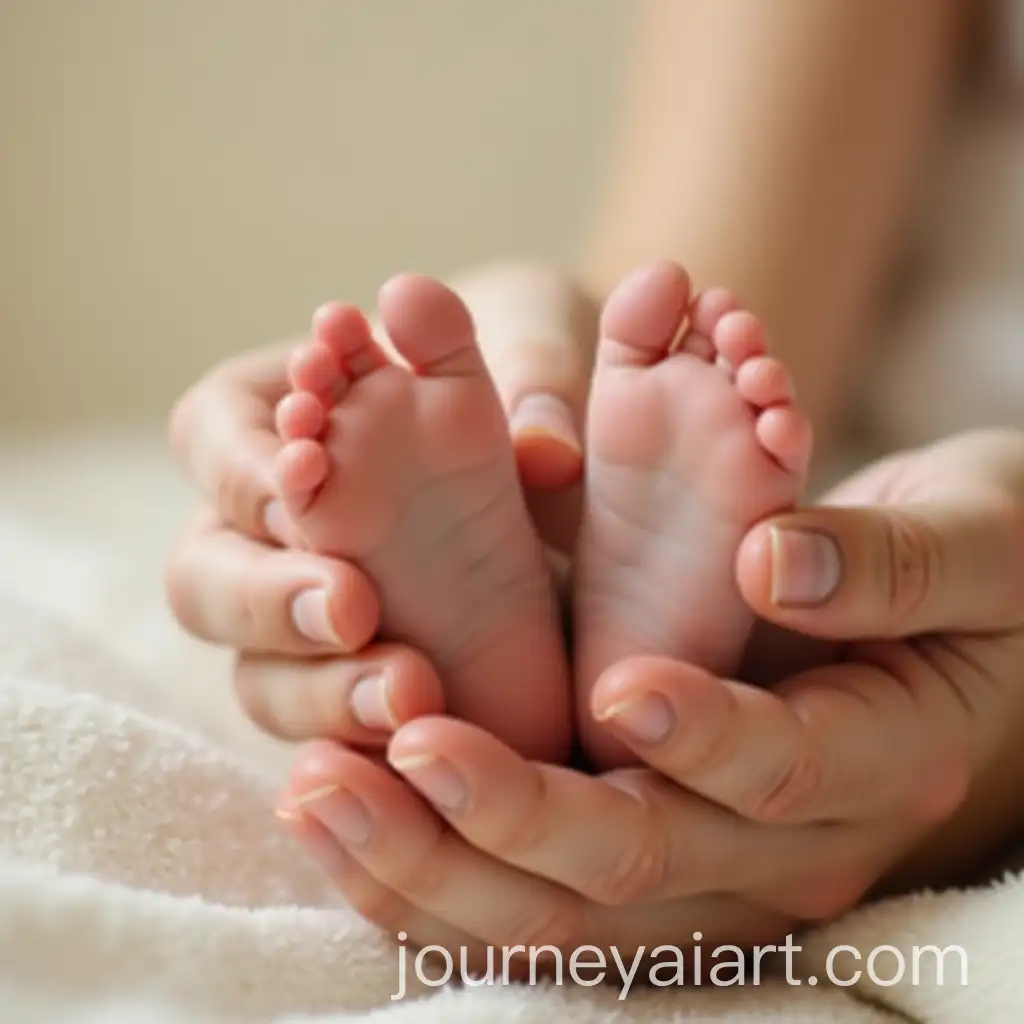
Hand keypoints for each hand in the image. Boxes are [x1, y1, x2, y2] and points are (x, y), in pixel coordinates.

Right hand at [165, 264, 597, 739]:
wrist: (572, 475)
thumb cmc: (520, 376)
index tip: (310, 473)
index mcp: (280, 419)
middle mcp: (273, 531)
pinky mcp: (364, 688)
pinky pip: (332, 735)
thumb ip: (534, 378)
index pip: (212, 436)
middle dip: (265, 593)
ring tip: (409, 688)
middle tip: (353, 603)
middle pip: (204, 575)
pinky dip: (366, 740)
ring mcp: (312, 621)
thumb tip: (544, 446)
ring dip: (320, 687)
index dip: (247, 463)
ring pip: (259, 674)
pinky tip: (425, 737)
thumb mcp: (535, 346)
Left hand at [277, 429, 1023, 959]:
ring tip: (313, 787)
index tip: (613, 686)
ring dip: (429, 858)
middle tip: (378, 750)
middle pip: (634, 868)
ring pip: (556, 908)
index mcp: (876, 759)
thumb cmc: (984, 576)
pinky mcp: (645, 846)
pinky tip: (340, 805)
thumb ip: (893, 561)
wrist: (967, 634)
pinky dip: (429, 860)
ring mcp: (707, 861)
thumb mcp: (977, 545)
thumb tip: (775, 560)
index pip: (778, 772)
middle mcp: (782, 841)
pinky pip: (527, 890)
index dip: (699, 737)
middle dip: (501, 817)